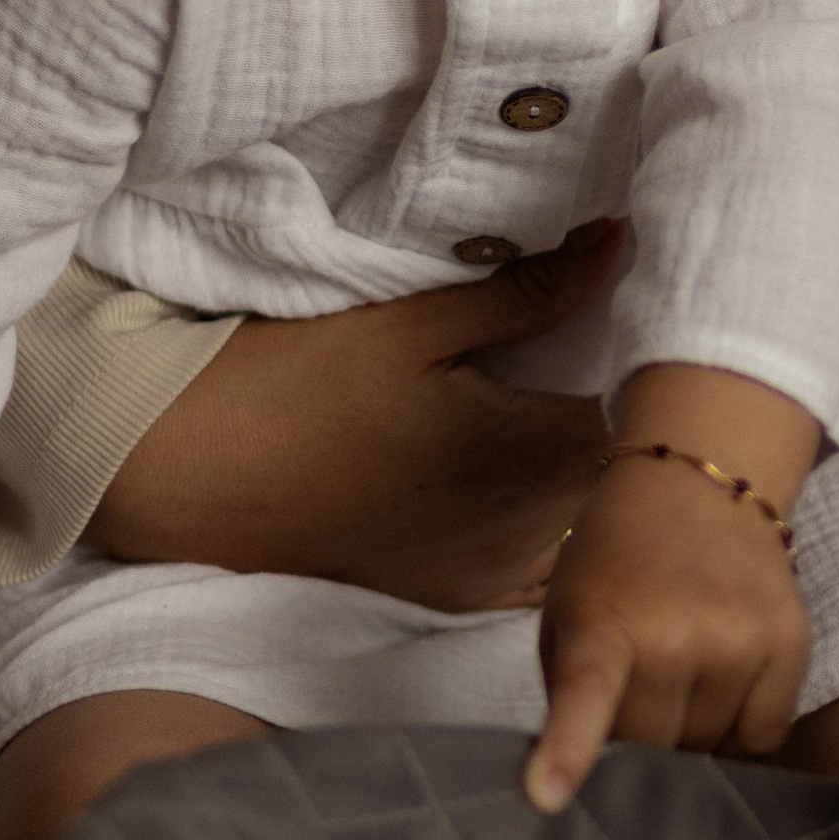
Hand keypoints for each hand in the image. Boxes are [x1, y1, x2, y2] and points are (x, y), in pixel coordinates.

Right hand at [93, 225, 623, 611]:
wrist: (180, 473)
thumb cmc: (290, 385)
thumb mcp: (412, 322)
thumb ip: (529, 291)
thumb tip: (620, 241)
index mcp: (520, 459)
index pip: (646, 423)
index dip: (658, 371)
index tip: (650, 323)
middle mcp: (518, 536)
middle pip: (626, 483)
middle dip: (632, 422)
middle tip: (614, 355)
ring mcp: (484, 580)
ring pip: (586, 529)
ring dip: (592, 478)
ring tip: (566, 409)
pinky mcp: (449, 598)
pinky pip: (539, 570)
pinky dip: (549, 523)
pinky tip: (522, 472)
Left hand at [524, 366, 819, 809]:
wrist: (700, 482)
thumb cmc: (617, 560)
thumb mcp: (567, 613)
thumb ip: (569, 693)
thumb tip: (580, 788)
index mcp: (605, 622)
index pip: (586, 694)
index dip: (568, 751)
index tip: (544, 798)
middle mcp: (679, 634)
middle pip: (653, 752)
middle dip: (639, 742)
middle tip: (635, 693)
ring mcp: (742, 642)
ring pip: (712, 752)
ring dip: (692, 736)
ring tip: (683, 675)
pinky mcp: (792, 646)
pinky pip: (763, 738)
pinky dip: (739, 731)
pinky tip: (723, 684)